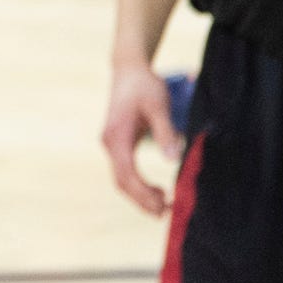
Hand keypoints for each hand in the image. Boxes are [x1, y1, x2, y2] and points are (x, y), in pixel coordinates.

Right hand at [99, 58, 182, 215]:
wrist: (129, 70)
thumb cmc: (145, 86)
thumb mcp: (159, 105)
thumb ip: (165, 131)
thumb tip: (173, 159)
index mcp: (117, 136)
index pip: (127, 173)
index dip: (143, 193)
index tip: (162, 205)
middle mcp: (110, 143)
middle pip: (121, 182)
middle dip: (142, 200)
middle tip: (166, 212)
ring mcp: (111, 144)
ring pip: (121, 179)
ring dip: (140, 195)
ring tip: (164, 204)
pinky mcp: (117, 144)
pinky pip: (124, 171)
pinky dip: (138, 185)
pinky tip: (155, 190)